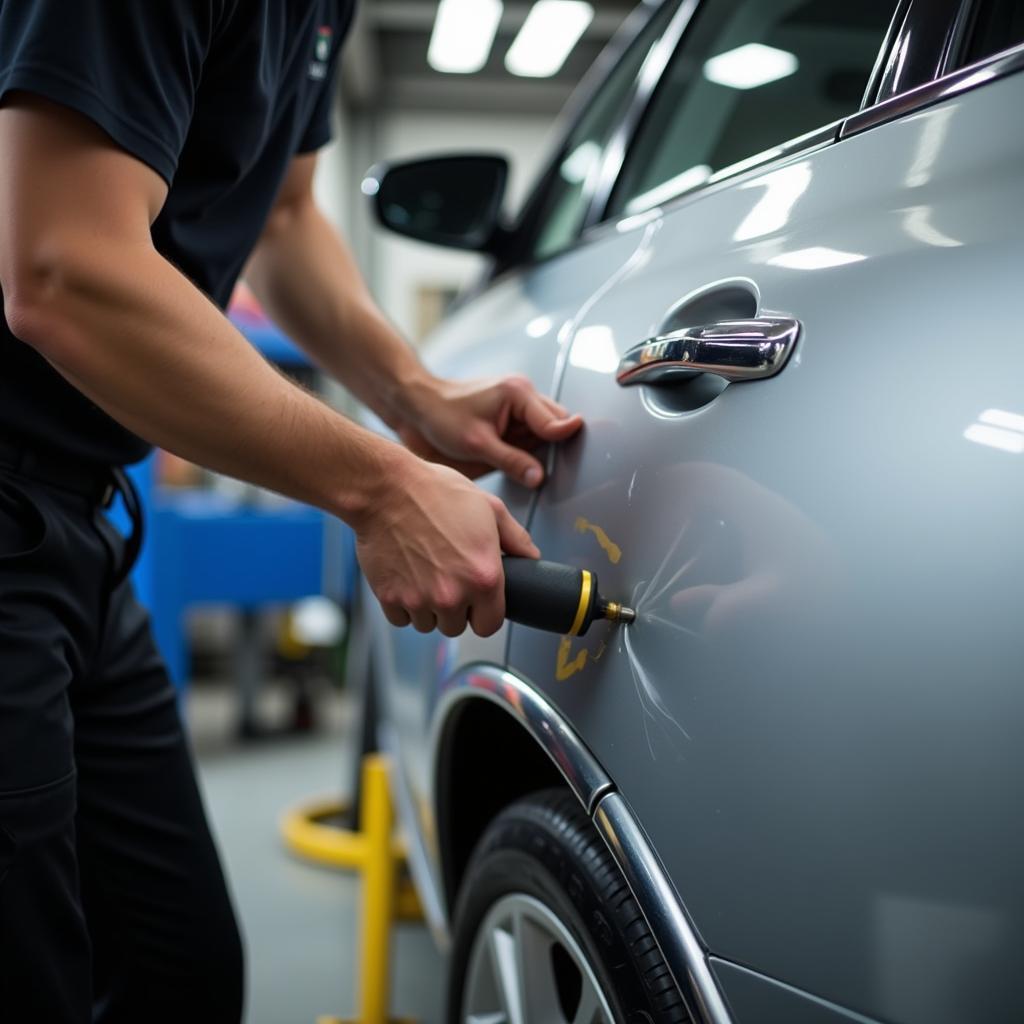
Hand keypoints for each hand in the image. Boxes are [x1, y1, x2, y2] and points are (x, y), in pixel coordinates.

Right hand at [355, 451, 538, 636]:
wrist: (386, 488)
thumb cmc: (436, 492)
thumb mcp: (489, 507)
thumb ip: (516, 538)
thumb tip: (531, 557)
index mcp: (483, 577)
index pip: (489, 625)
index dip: (483, 613)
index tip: (476, 601)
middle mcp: (452, 594)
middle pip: (456, 627)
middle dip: (454, 608)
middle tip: (447, 577)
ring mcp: (419, 599)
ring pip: (427, 624)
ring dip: (427, 607)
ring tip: (425, 572)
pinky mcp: (390, 597)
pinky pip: (400, 619)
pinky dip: (402, 604)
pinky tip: (405, 576)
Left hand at [397, 375, 582, 486]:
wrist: (417, 407)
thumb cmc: (442, 417)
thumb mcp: (477, 444)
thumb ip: (512, 461)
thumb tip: (540, 478)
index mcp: (518, 393)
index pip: (554, 422)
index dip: (563, 443)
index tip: (573, 464)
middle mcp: (524, 395)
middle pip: (557, 423)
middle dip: (556, 446)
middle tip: (555, 471)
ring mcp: (519, 407)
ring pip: (547, 431)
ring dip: (543, 450)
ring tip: (534, 469)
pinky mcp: (511, 419)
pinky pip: (531, 437)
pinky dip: (530, 450)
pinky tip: (522, 465)